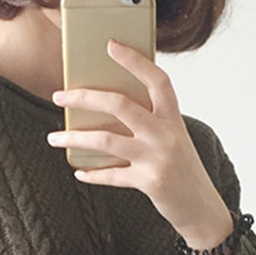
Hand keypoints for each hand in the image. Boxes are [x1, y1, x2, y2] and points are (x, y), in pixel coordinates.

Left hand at [47, 40, 233, 254]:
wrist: (201, 208)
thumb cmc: (183, 171)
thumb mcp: (174, 140)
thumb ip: (151, 124)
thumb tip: (108, 113)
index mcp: (173, 118)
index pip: (156, 80)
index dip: (135, 61)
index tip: (111, 47)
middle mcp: (165, 134)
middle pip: (120, 104)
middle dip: (85, 98)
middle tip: (59, 96)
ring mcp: (157, 158)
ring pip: (107, 140)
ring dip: (75, 138)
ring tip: (54, 138)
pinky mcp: (149, 182)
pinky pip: (112, 175)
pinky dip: (92, 174)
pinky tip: (79, 171)